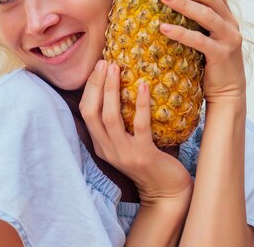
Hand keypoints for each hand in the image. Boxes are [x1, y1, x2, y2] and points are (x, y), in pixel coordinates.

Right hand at [80, 60, 192, 205]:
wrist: (167, 192)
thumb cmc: (150, 161)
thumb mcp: (127, 142)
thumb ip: (121, 122)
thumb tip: (123, 86)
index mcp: (101, 145)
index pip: (86, 112)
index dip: (90, 88)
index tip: (98, 67)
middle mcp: (107, 149)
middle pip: (92, 112)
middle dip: (96, 85)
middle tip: (105, 62)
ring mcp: (124, 154)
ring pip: (110, 118)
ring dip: (111, 90)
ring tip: (117, 69)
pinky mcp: (143, 155)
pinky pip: (139, 126)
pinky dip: (140, 104)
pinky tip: (144, 86)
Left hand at [156, 0, 245, 103]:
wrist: (226, 93)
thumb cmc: (209, 63)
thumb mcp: (205, 36)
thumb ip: (195, 20)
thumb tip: (167, 0)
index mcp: (225, 15)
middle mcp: (230, 23)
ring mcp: (228, 38)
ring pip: (206, 14)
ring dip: (182, 4)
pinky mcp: (222, 55)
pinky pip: (200, 40)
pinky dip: (182, 33)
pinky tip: (164, 28)